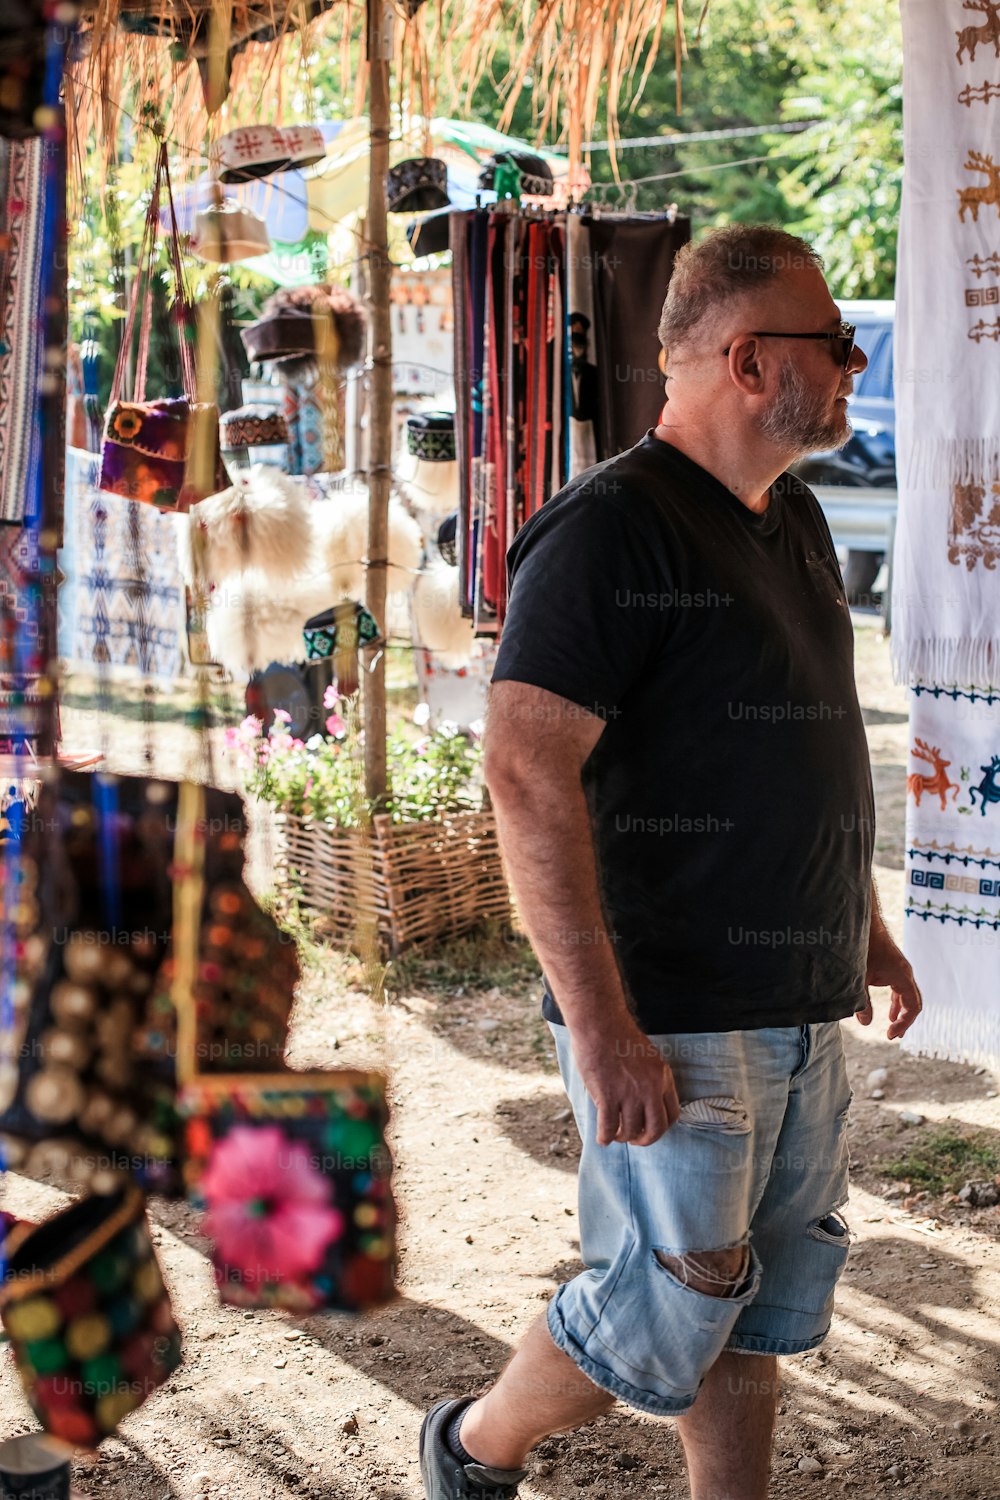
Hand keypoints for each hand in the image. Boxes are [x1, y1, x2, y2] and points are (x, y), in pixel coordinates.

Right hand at [571, 1022, 680, 1146]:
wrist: (600, 1024)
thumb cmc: (619, 1035)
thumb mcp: (647, 1056)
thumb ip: (650, 1078)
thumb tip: (646, 1100)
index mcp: (662, 1077)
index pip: (672, 1114)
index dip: (661, 1127)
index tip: (651, 1129)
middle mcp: (650, 1088)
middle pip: (656, 1129)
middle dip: (645, 1140)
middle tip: (635, 1140)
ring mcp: (629, 1094)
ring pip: (630, 1130)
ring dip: (622, 1137)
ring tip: (615, 1134)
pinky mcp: (608, 1096)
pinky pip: (608, 1127)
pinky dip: (605, 1137)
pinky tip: (602, 1139)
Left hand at [856, 935, 922, 1039]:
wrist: (862, 921)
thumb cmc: (862, 948)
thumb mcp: (859, 978)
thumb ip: (862, 1001)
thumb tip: (865, 1023)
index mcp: (903, 977)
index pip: (913, 1007)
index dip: (905, 1023)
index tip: (890, 1035)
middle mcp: (905, 973)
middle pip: (914, 1002)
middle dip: (906, 1020)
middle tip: (894, 1036)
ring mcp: (900, 969)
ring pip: (908, 995)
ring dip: (902, 1011)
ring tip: (894, 1027)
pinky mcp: (893, 966)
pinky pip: (900, 988)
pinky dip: (897, 1001)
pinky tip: (891, 1011)